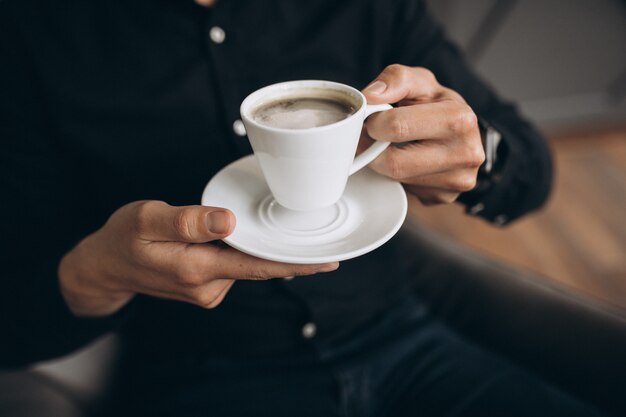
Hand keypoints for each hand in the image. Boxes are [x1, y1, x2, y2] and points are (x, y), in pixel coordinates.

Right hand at [58, 200, 337, 316]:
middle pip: (260, 268)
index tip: (326, 262)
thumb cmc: (123, 238)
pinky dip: (244, 253)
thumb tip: (227, 220)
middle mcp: (207, 285)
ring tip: (279, 229)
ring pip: (246, 265)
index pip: (257, 267)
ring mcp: (207, 290)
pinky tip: (243, 237)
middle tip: (326, 245)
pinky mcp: (205, 286)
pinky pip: (234, 266)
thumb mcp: (147, 219)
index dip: (295, 264)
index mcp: (196, 268)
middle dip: (292, 258)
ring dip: (263, 249)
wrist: (104, 266)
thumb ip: (187, 220)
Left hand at [361, 64, 484, 204]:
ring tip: (390, 146)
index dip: (373, 123)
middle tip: (370, 137)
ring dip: (382, 164)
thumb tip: (370, 97)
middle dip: (373, 149)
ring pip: (397, 180)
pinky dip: (397, 177)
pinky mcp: (445, 196)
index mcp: (460, 119)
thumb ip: (395, 79)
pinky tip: (406, 162)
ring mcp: (458, 180)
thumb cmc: (435, 104)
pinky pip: (405, 192)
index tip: (370, 120)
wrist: (458, 130)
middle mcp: (466, 154)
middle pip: (394, 163)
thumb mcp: (420, 81)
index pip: (397, 127)